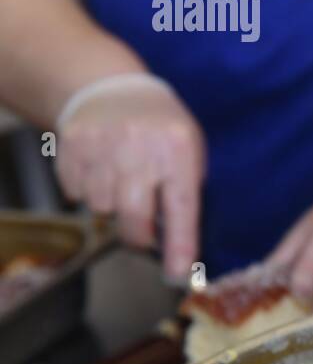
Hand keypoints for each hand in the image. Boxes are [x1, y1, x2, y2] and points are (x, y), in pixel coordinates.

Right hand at [55, 74, 204, 279]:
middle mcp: (140, 146)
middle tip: (143, 236)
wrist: (113, 89)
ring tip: (122, 182)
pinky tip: (101, 171)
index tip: (179, 274)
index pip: (182, 206)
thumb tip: (180, 243)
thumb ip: (186, 191)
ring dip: (112, 208)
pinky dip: (88, 192)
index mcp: (178, 148)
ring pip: (102, 208)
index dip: (180, 244)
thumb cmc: (161, 129)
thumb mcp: (189, 150)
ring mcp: (103, 145)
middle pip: (133, 216)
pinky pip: (76, 193)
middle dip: (138, 237)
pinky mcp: (73, 146)